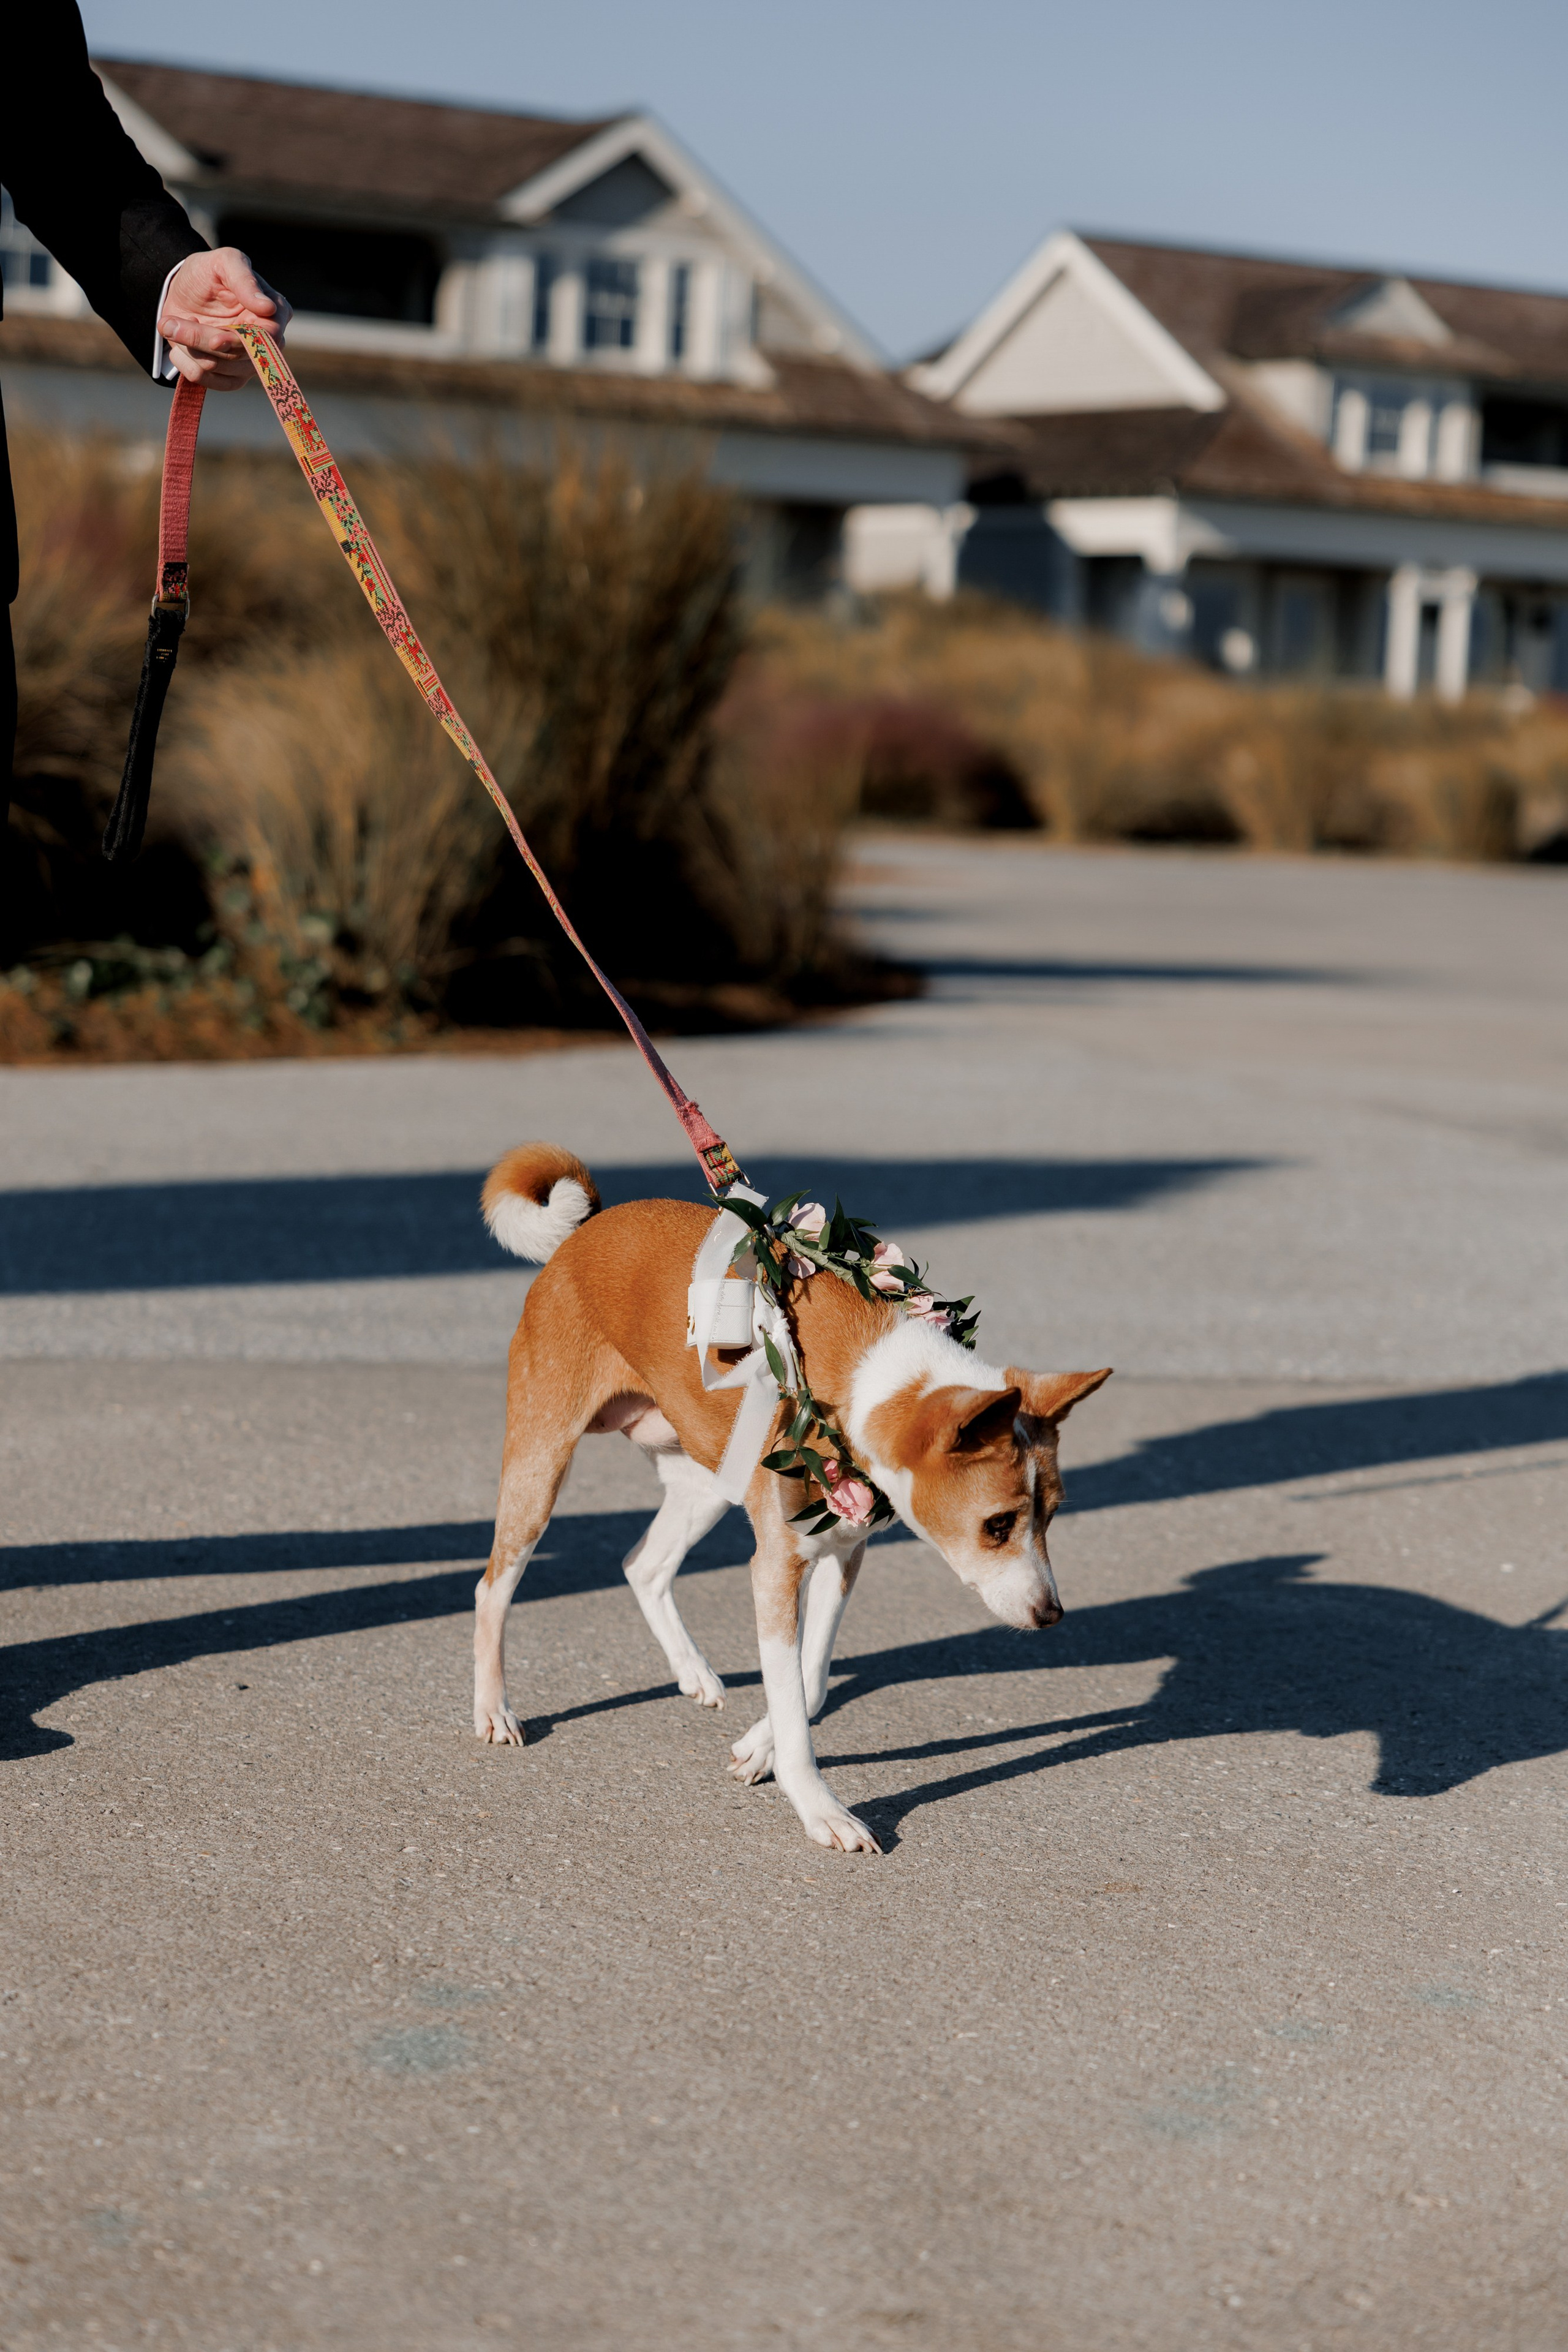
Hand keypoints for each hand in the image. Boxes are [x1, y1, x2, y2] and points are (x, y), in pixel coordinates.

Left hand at [159, 247, 293, 390]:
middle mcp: (267, 343)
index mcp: (275, 313)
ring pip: (219, 369)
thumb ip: (244, 279)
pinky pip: (208, 382)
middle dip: (201, 341)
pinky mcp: (230, 377)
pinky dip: (186, 365)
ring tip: (172, 325)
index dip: (242, 343)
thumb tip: (267, 307)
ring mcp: (249, 363)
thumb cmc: (208, 272)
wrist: (183, 291)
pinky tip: (177, 346)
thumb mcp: (224, 262)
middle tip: (169, 324)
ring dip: (188, 347)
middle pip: (239, 358)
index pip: (267, 339)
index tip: (216, 340)